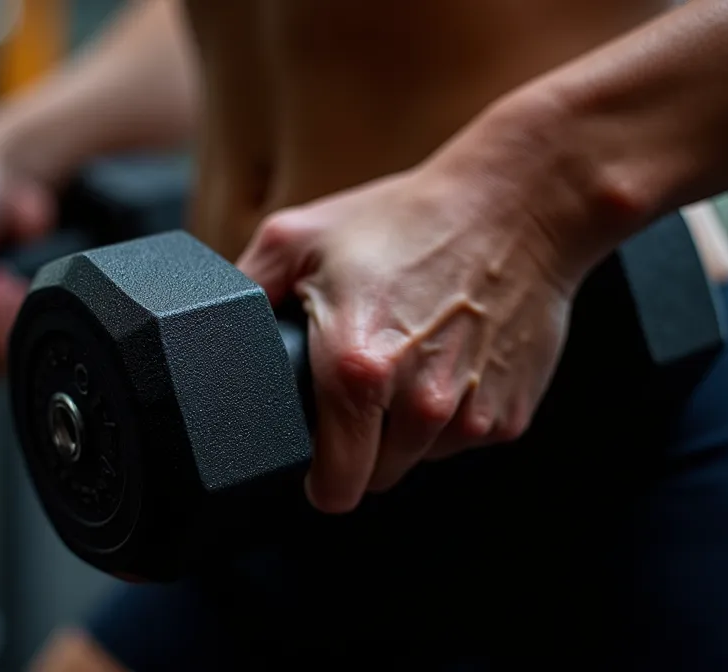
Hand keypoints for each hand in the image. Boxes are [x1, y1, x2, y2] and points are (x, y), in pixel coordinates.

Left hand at [237, 167, 583, 513]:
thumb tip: (207, 329)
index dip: (316, 474)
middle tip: (364, 383)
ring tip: (410, 358)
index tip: (317, 451)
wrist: (519, 204)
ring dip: (408, 430)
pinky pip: (463, 439)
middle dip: (361, 447)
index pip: (331, 486)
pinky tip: (450, 357)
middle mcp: (417, 405)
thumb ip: (244, 290)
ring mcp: (469, 415)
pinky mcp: (510, 415)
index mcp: (356, 371)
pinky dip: (453, 414)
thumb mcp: (300, 237)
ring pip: (420, 461)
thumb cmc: (411, 217)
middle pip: (374, 478)